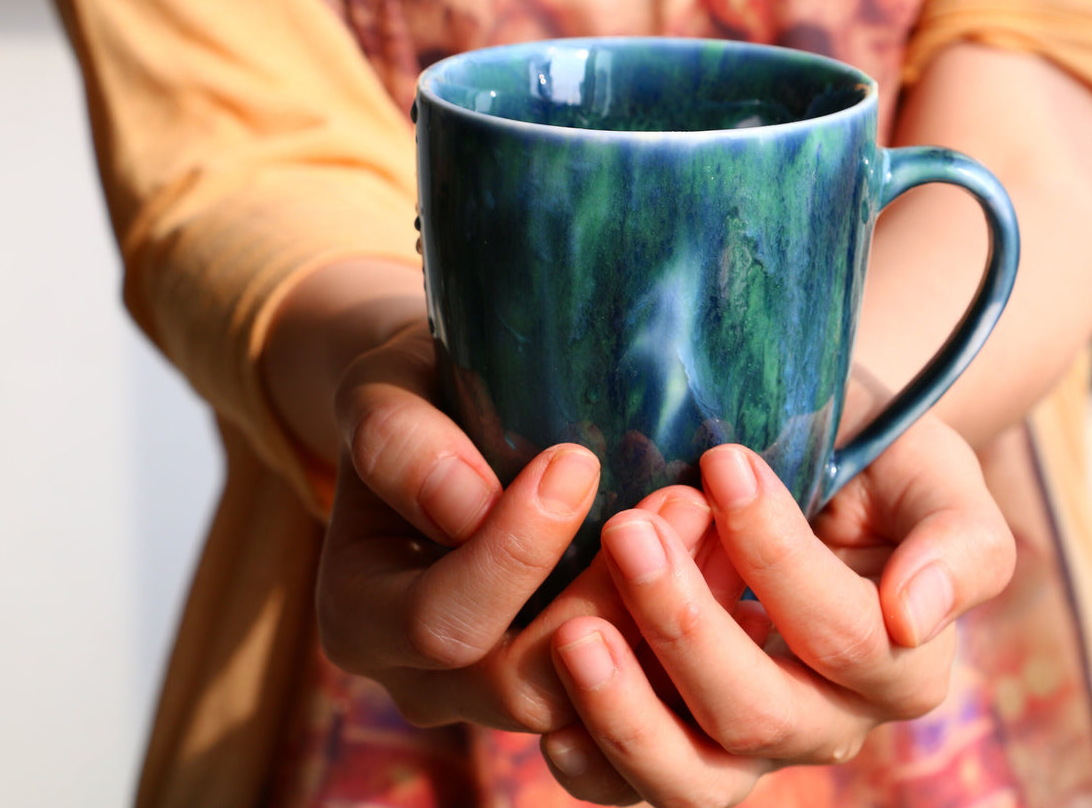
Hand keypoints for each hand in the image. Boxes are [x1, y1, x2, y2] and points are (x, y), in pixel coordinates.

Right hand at [314, 325, 715, 732]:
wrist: (447, 424)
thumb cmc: (415, 396)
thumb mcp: (383, 392)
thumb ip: (400, 443)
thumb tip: (468, 503)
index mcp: (361, 615)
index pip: (440, 623)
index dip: (513, 555)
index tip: (577, 461)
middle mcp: (427, 680)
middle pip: (524, 685)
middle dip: (611, 593)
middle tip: (682, 501)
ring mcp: (502, 697)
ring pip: (596, 700)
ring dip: (664, 618)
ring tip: (717, 529)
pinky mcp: (575, 692)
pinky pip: (637, 696)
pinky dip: (685, 640)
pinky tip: (730, 572)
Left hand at [538, 419, 1015, 806]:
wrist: (811, 457)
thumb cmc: (874, 454)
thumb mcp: (933, 471)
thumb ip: (957, 540)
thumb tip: (914, 615)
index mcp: (903, 660)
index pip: (842, 630)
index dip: (778, 554)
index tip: (723, 463)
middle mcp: (831, 721)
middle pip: (759, 712)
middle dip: (686, 625)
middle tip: (627, 531)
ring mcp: (752, 746)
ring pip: (695, 778)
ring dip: (629, 711)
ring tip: (574, 636)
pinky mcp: (682, 747)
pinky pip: (636, 789)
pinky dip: (596, 761)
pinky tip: (552, 720)